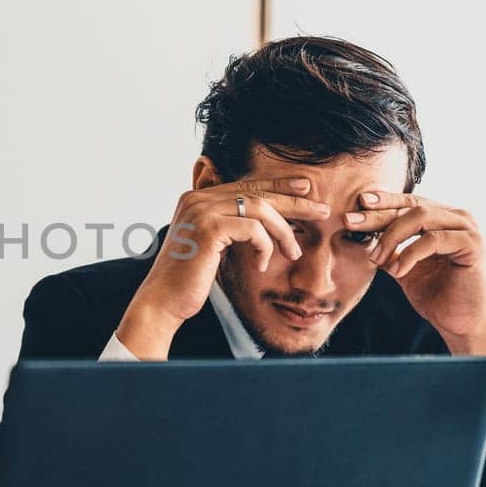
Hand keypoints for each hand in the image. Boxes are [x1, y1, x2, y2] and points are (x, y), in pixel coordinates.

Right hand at [117, 177, 329, 358]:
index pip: (246, 185)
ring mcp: (202, 210)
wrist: (163, 301)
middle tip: (321, 211)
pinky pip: (253, 230)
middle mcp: (197, 198)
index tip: (305, 190)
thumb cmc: (188, 279)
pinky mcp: (209, 228)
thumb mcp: (212, 246)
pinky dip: (264, 247)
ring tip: (293, 252)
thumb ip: (229, 226)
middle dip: (294, 202)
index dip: (278, 185)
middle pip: (257, 191)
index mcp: (197, 198)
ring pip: (260, 209)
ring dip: (283, 232)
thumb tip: (262, 222)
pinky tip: (261, 266)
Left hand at [343, 190, 485, 371]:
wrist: (462, 323)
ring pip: (420, 217)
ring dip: (391, 236)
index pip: (408, 201)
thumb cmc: (436, 296)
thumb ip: (389, 250)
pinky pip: (434, 239)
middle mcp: (457, 217)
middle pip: (411, 206)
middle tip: (350, 222)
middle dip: (377, 215)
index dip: (383, 201)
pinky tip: (397, 271)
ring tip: (375, 258)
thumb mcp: (404, 268)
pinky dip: (411, 254)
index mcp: (442, 219)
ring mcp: (467, 229)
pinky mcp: (472, 245)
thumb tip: (359, 235)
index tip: (357, 204)